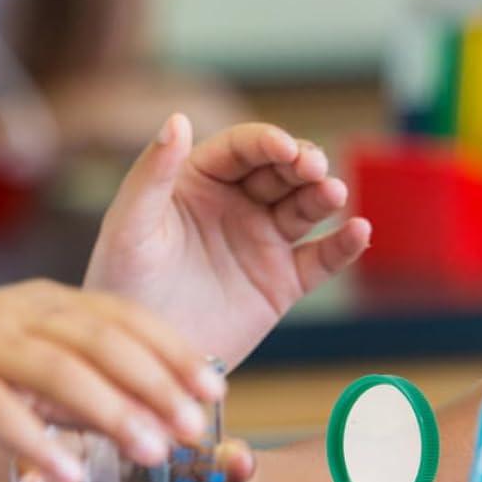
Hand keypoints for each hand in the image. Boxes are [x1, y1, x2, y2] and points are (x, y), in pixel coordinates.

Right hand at [0, 280, 225, 481]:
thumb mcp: (16, 363)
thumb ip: (72, 378)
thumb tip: (141, 410)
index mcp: (44, 301)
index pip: (125, 317)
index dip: (174, 350)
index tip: (216, 388)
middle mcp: (17, 309)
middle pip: (103, 339)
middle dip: (158, 382)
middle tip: (197, 427)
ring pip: (58, 368)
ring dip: (112, 410)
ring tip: (152, 450)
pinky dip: (33, 439)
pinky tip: (62, 475)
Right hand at [5, 435, 256, 481]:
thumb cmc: (209, 474)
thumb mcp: (216, 466)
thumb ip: (225, 464)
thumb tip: (239, 461)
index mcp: (112, 425)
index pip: (69, 419)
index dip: (55, 433)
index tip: (50, 454)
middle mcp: (85, 458)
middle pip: (40, 460)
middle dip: (30, 480)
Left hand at [84, 114, 371, 367]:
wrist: (141, 361)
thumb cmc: (121, 285)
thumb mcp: (130, 226)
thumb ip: (152, 174)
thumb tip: (178, 119)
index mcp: (199, 181)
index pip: (242, 148)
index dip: (267, 141)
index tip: (283, 147)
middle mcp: (236, 205)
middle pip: (281, 171)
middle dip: (302, 163)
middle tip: (314, 168)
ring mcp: (263, 242)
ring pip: (306, 208)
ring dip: (325, 196)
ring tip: (333, 194)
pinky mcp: (282, 283)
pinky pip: (320, 259)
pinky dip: (344, 246)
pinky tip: (359, 232)